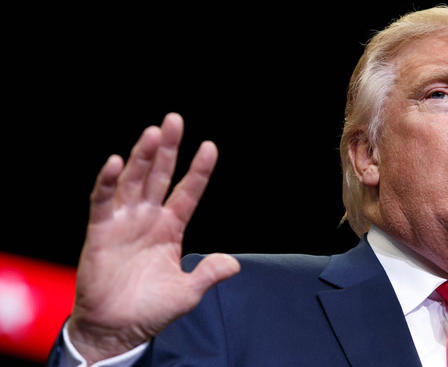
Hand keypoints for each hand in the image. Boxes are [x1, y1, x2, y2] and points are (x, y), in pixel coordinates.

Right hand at [67, 113, 239, 363]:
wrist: (117, 330)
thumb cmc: (150, 310)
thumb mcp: (188, 292)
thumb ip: (208, 274)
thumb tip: (234, 264)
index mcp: (170, 228)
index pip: (187, 192)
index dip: (198, 171)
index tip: (210, 147)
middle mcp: (148, 218)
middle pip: (159, 176)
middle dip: (167, 149)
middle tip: (174, 120)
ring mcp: (124, 222)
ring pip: (134, 181)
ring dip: (141, 157)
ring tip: (152, 133)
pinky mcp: (100, 231)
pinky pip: (102, 202)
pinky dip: (107, 182)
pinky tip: (116, 162)